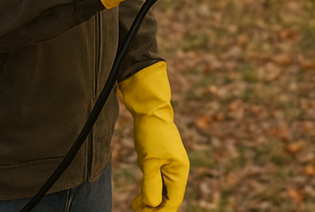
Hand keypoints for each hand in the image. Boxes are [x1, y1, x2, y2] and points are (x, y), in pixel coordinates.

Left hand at [118, 62, 188, 210]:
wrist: (150, 112)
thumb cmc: (152, 134)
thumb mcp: (150, 161)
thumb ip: (152, 184)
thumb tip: (153, 205)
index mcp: (179, 171)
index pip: (173, 200)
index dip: (161, 211)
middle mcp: (177, 171)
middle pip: (168, 198)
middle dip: (154, 207)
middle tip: (137, 211)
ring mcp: (169, 166)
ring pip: (161, 191)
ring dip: (149, 200)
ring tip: (134, 206)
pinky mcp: (160, 162)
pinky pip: (156, 182)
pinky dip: (148, 190)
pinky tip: (138, 197)